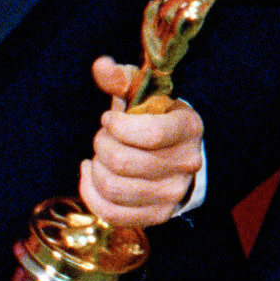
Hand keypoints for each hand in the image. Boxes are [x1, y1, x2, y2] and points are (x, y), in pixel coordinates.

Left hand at [78, 56, 204, 227]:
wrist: (177, 154)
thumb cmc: (155, 118)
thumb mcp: (143, 93)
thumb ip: (121, 79)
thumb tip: (100, 65)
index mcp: (189, 128)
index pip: (150, 134)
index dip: (118, 126)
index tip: (110, 118)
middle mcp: (187, 164)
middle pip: (123, 162)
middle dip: (101, 145)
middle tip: (103, 136)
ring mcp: (173, 194)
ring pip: (113, 188)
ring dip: (96, 168)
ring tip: (99, 155)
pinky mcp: (157, 216)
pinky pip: (111, 213)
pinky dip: (90, 193)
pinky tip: (90, 174)